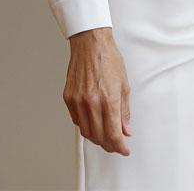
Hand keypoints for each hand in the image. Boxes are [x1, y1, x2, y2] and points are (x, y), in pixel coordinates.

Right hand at [63, 27, 132, 155]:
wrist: (90, 43)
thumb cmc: (109, 60)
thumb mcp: (124, 85)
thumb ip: (124, 111)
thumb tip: (125, 130)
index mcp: (108, 100)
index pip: (113, 135)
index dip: (119, 147)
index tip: (124, 150)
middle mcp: (91, 103)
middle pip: (99, 137)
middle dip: (109, 145)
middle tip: (116, 145)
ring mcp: (78, 101)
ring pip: (86, 131)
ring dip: (96, 138)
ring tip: (105, 136)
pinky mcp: (68, 97)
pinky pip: (76, 120)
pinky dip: (85, 125)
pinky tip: (93, 122)